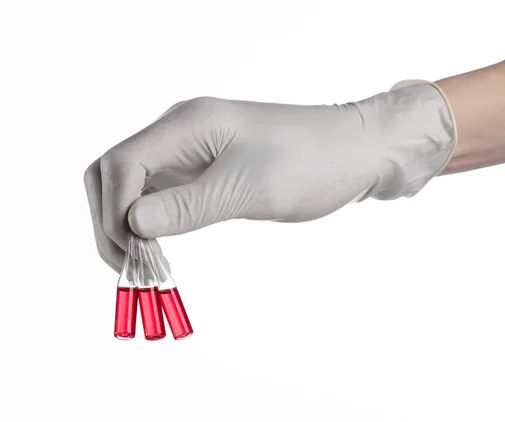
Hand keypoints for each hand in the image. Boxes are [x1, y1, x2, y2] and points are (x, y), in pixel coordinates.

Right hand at [84, 81, 454, 270]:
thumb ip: (188, 205)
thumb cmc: (314, 162)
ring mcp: (194, 149)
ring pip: (136, 185)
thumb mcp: (251, 188)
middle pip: (116, 172)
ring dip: (129, 224)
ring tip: (144, 267)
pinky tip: (160, 249)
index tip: (133, 255)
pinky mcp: (208, 167)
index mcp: (189, 124)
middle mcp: (183, 132)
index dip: (113, 212)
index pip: (121, 164)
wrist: (357, 152)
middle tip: (130, 268)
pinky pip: (164, 193)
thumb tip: (130, 222)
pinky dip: (154, 222)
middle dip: (111, 220)